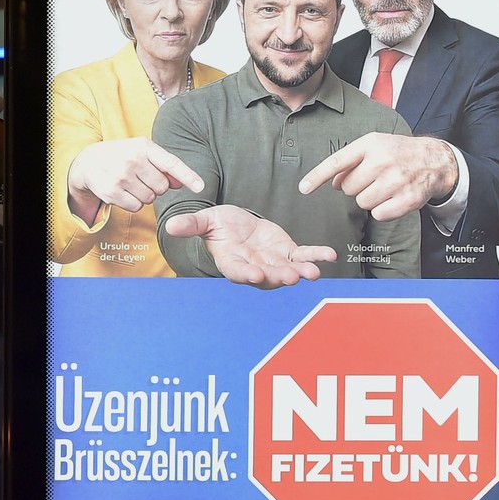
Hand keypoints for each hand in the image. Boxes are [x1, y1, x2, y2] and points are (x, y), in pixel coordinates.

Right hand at [66, 138, 203, 225]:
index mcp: (143, 146)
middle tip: (142, 178)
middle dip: (156, 187)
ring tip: (131, 183)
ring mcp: (121, 177)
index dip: (187, 176)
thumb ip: (164, 166)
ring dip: (144, 195)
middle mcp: (132, 160)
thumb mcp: (142, 152)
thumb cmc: (122, 155)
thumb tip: (180, 183)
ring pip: (150, 199)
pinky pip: (136, 207)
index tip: (200, 187)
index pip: (171, 163)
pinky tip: (123, 191)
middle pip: (162, 187)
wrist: (89, 162)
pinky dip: (133, 203)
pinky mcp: (111, 192)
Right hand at [164, 205, 336, 287]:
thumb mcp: (204, 222)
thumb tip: (169, 225)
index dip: (245, 274)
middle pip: (267, 277)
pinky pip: (304, 256)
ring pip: (288, 270)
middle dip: (278, 278)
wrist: (237, 225)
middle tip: (289, 278)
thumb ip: (191, 225)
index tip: (254, 274)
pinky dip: (316, 256)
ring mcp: (273, 263)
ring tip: (312, 273)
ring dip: (300, 272)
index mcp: (232, 262)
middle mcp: (254, 267)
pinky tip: (329, 255)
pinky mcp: (288, 253)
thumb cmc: (218, 226)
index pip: (238, 271)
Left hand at [298, 133, 457, 221]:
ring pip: (362, 203)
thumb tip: (333, 182)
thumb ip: (350, 160)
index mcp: (370, 144)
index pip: (337, 162)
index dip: (318, 177)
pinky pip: (379, 214)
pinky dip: (382, 210)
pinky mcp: (408, 199)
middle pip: (348, 188)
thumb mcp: (374, 145)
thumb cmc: (397, 153)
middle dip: (356, 187)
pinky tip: (392, 198)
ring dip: (369, 199)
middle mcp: (383, 161)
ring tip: (384, 187)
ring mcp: (396, 180)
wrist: (434, 160)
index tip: (304, 188)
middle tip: (372, 179)